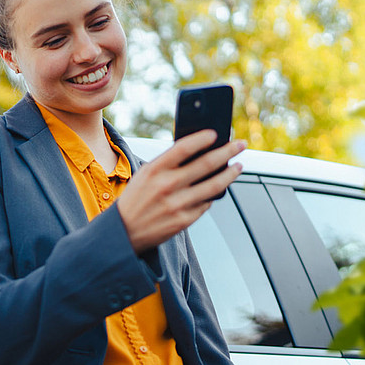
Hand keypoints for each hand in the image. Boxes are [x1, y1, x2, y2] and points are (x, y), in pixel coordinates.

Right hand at [117, 130, 245, 253]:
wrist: (124, 231)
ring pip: (214, 185)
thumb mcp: (144, 175)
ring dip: (230, 174)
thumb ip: (167, 164)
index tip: (216, 133)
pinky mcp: (183, 220)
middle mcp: (167, 185)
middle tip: (240, 145)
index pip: (184, 148)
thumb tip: (198, 152)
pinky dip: (215, 194)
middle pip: (206, 164)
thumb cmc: (136, 198)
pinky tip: (220, 188)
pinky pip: (206, 204)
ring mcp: (177, 204)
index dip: (203, 138)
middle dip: (227, 151)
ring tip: (239, 166)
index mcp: (154, 170)